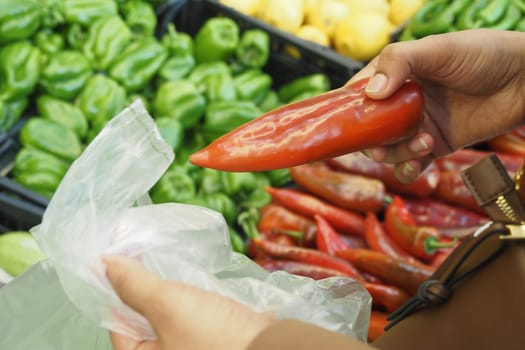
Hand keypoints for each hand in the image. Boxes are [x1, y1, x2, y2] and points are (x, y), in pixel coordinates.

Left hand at [104, 255, 272, 349]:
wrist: (271, 348)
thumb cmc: (215, 336)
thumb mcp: (169, 305)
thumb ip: (135, 285)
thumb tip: (104, 264)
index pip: (118, 326)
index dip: (117, 290)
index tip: (121, 260)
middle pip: (143, 321)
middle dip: (143, 289)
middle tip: (143, 257)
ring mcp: (189, 349)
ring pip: (169, 318)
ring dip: (168, 293)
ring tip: (166, 265)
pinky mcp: (211, 341)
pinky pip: (191, 319)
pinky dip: (189, 301)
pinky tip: (193, 283)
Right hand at [349, 29, 524, 182]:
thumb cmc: (485, 54)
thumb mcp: (438, 49)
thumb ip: (399, 63)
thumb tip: (372, 94)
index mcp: (396, 74)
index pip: (359, 93)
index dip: (348, 109)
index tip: (343, 123)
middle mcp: (401, 101)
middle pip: (368, 129)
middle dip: (371, 140)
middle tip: (382, 145)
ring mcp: (417, 124)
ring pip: (388, 149)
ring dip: (397, 153)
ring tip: (422, 143)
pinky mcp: (434, 144)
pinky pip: (411, 164)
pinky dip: (410, 168)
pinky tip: (423, 156)